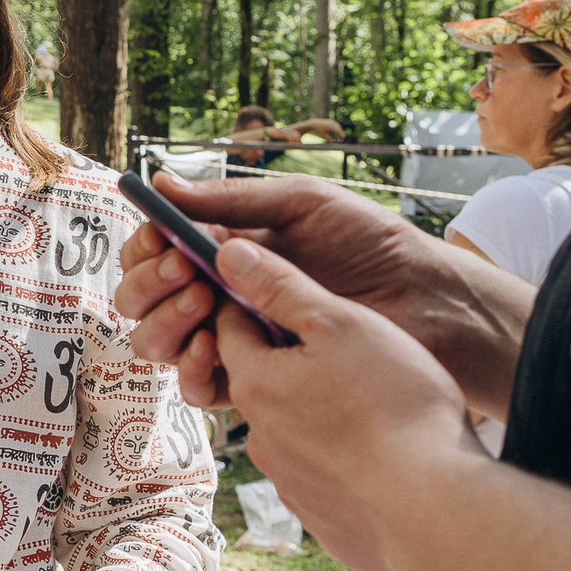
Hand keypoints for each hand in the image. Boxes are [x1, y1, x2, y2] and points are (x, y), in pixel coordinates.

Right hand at [114, 172, 531, 417]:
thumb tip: (161, 184)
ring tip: (205, 304)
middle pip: (145, 298)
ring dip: (165, 321)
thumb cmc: (371, 244)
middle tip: (186, 271)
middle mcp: (220, 294)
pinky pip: (199, 387)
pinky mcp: (258, 381)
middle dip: (150, 284)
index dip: (145, 247)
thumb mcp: (301, 203)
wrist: (425, 301)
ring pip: (158, 342)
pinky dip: (191, 369)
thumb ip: (230, 199)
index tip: (160, 237)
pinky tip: (210, 350)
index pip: (155, 250)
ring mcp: (235, 338)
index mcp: (225, 248)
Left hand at [205, 236, 485, 570]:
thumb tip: (228, 254)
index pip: (231, 326)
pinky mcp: (320, 517)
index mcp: (255, 383)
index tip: (282, 289)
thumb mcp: (342, 325)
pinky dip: (342, 459)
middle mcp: (258, 437)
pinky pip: (323, 475)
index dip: (254, 300)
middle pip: (262, 380)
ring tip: (371, 402)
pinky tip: (382, 453)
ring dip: (318, 411)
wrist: (436, 513)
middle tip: (343, 347)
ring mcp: (288, 482)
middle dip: (290, 359)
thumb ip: (283, 288)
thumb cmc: (396, 408)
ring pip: (292, 429)